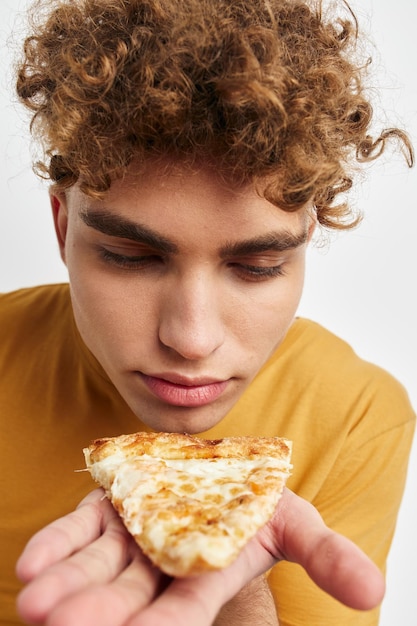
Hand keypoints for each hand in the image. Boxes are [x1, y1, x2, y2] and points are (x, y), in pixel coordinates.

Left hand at [16, 488, 384, 625]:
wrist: (223, 471)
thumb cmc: (258, 504)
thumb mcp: (296, 524)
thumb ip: (325, 555)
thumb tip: (373, 588)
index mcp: (203, 578)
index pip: (180, 615)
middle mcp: (160, 565)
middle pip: (124, 600)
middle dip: (94, 615)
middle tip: (57, 625)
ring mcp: (129, 537)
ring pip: (94, 570)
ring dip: (65, 586)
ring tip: (35, 603)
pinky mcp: (109, 508)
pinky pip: (80, 528)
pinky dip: (58, 544)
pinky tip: (31, 563)